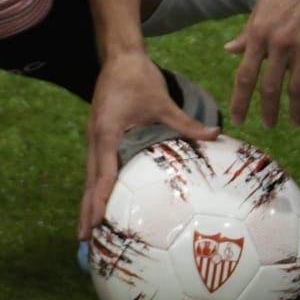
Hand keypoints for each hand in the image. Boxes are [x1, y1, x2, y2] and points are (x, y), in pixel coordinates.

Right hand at [79, 53, 218, 241]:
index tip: (95, 224)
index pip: (103, 174)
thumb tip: (215, 135)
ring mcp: (94, 137)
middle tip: (84, 242)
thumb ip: (186, 123)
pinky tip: (100, 200)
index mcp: (107, 133)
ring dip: (87, 202)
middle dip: (85, 212)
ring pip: (89, 176)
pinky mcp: (98, 135)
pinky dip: (94, 187)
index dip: (99, 201)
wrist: (119, 56)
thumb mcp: (162, 101)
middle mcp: (95, 138)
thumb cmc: (138, 77)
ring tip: (87, 230)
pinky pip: (95, 167)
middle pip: (89, 182)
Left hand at [224, 0, 299, 128]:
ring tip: (296, 123)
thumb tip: (229, 50)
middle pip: (271, 87)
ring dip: (297, 110)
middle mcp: (280, 44)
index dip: (240, 100)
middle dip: (268, 111)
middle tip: (268, 126)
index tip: (238, 119)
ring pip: (299, 88)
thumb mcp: (262, 8)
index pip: (246, 75)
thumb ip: (248, 33)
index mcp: (259, 34)